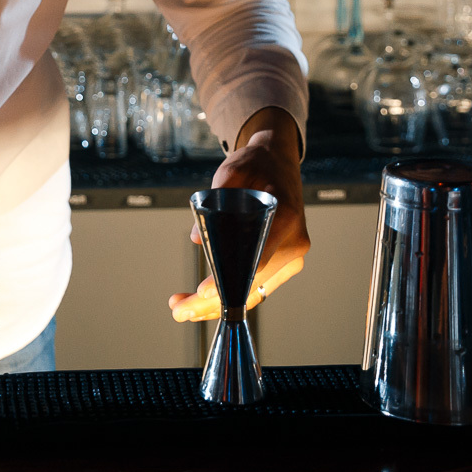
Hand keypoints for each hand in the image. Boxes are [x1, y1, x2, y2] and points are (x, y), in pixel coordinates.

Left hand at [169, 107, 309, 322]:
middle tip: (179, 309)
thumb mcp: (232, 172)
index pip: (256, 259)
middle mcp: (293, 244)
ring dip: (217, 305)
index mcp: (285, 218)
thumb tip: (198, 238)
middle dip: (213, 302)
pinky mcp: (283, 263)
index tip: (204, 293)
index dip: (229, 280)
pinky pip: (256, 286)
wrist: (278, 162)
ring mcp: (291, 256)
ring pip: (252, 292)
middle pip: (251, 285)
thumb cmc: (257, 165)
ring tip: (182, 309)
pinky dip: (230, 296)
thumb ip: (215, 201)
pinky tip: (202, 303)